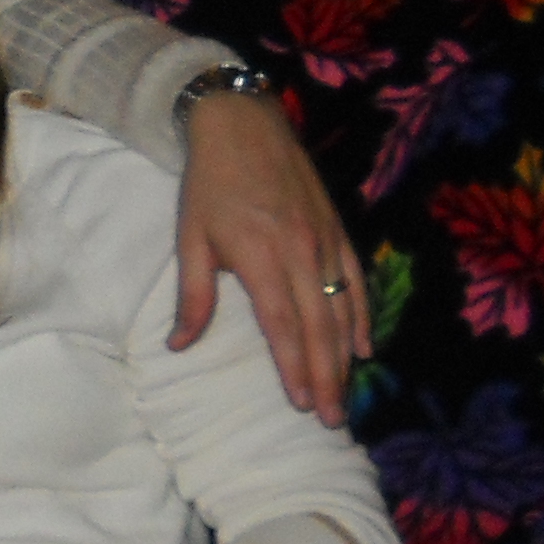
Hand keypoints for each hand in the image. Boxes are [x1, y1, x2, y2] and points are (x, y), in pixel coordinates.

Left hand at [176, 90, 367, 424]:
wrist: (242, 124)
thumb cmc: (209, 183)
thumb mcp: (190, 238)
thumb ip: (193, 296)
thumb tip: (179, 346)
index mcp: (262, 257)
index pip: (283, 326)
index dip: (294, 368)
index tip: (300, 404)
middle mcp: (302, 253)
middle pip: (320, 327)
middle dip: (327, 377)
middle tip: (331, 420)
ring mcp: (325, 241)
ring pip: (343, 309)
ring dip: (345, 356)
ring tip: (344, 395)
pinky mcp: (338, 230)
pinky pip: (356, 281)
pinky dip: (362, 316)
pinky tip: (364, 346)